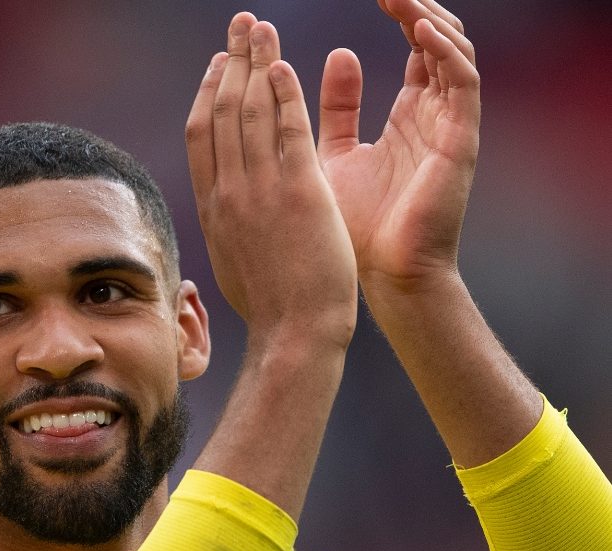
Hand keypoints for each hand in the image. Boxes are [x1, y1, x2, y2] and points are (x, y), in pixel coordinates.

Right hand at [186, 13, 356, 348]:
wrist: (294, 332)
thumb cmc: (271, 305)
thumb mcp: (233, 262)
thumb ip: (227, 228)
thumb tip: (222, 215)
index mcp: (215, 208)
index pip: (202, 136)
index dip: (209, 93)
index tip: (220, 66)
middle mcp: (230, 192)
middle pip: (223, 112)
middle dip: (231, 61)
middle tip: (240, 25)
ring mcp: (261, 190)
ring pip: (252, 111)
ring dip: (256, 62)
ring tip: (260, 28)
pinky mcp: (300, 192)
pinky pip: (288, 129)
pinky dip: (284, 93)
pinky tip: (284, 65)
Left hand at [318, 0, 479, 291]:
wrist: (382, 276)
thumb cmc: (357, 227)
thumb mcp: (335, 155)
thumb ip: (338, 108)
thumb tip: (339, 54)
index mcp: (410, 116)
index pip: (418, 49)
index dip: (402, 15)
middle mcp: (435, 116)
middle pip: (440, 42)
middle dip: (417, 7)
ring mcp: (450, 127)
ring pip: (454, 53)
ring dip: (430, 19)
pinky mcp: (460, 142)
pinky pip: (463, 84)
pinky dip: (446, 53)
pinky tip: (421, 32)